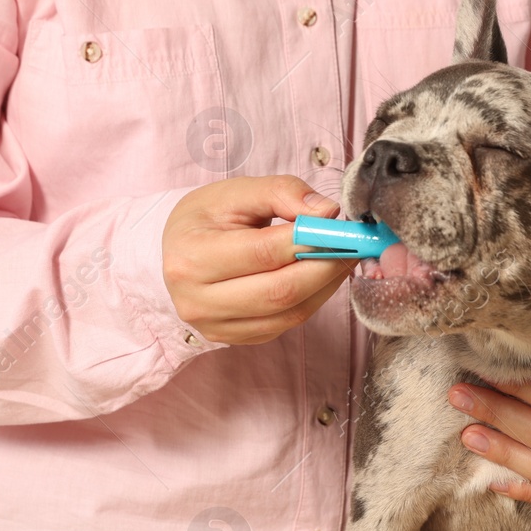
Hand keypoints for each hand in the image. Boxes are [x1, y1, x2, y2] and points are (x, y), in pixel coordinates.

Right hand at [162, 176, 350, 344]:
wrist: (176, 250)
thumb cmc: (207, 217)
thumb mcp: (237, 192)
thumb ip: (282, 192)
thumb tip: (328, 212)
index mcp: (191, 257)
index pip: (263, 252)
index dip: (310, 240)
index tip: (342, 227)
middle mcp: (196, 300)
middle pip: (279, 291)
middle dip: (325, 267)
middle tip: (353, 246)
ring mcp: (214, 326)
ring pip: (288, 313)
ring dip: (325, 287)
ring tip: (342, 258)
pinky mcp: (232, 339)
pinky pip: (284, 325)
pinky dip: (311, 301)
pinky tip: (321, 278)